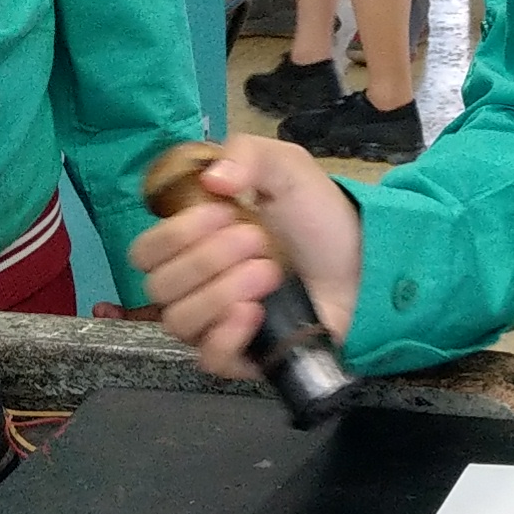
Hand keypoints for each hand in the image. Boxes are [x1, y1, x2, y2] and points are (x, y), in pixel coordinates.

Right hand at [126, 137, 362, 379]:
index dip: (173, 234)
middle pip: (159, 286)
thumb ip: (248, 155)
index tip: (221, 212)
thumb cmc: (319, 218)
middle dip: (207, 259)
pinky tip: (254, 314)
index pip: (145, 251)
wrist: (368, 264)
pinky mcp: (242, 357)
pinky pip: (208, 359)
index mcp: (192, 242)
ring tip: (270, 273)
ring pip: (180, 321)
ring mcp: (215, 324)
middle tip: (258, 241)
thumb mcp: (288, 169)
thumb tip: (211, 180)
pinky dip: (225, 336)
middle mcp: (195, 285)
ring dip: (221, 292)